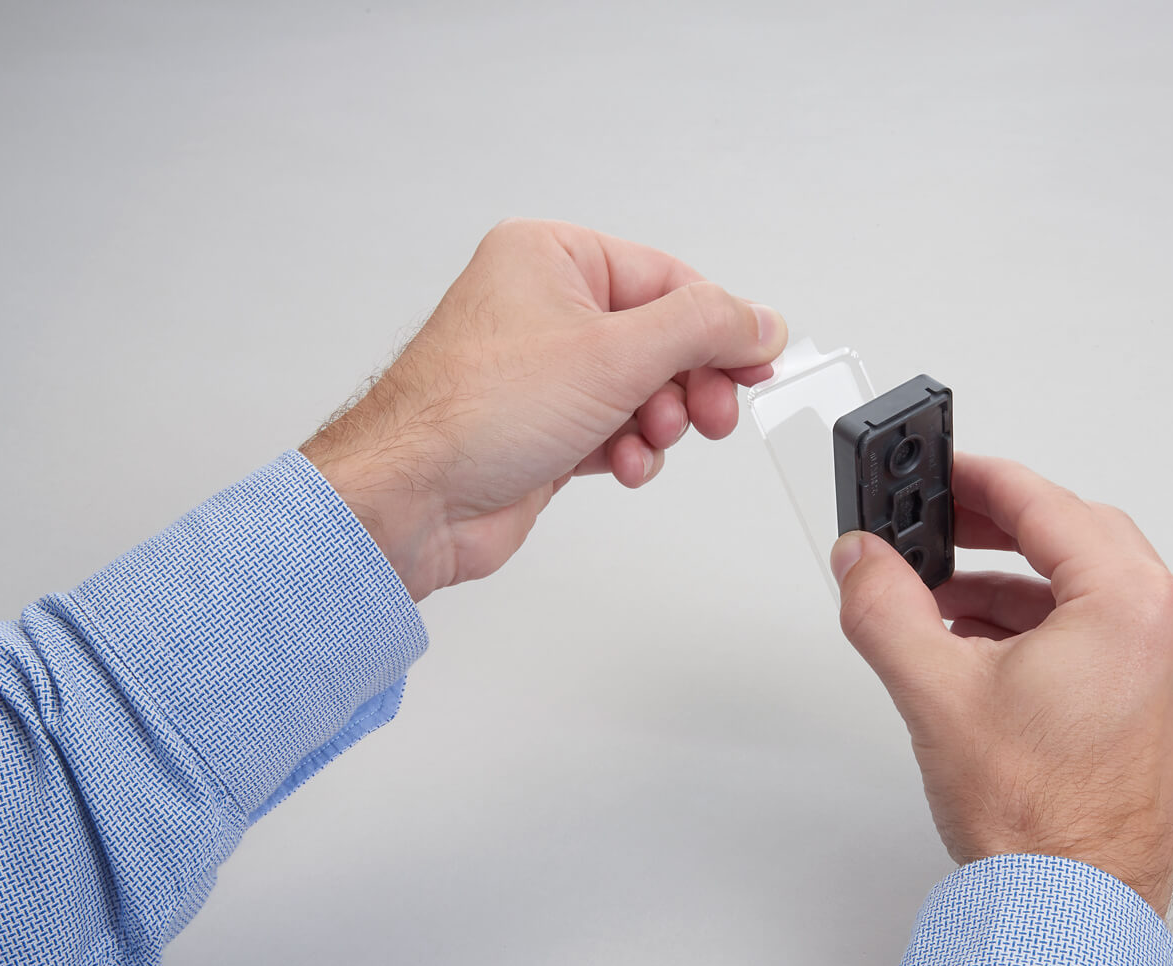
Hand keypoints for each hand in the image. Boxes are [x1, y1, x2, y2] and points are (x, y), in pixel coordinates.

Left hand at [300, 219, 787, 599]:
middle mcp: (544, 305)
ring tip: (647, 440)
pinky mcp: (544, 427)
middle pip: (662, 338)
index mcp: (550, 257)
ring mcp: (544, 370)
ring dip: (659, 424)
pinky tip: (620, 465)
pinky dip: (630, 450)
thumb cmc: (474, 414)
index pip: (668, 279)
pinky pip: (617, 429)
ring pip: (644, 390)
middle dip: (689, 383)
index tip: (757, 362)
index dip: (718, 326)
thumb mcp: (616, 353)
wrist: (412, 501)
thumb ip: (704, 329)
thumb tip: (759, 321)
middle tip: (711, 414)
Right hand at [829, 455, 1172, 915]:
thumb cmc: (1038, 823)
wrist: (1076, 916)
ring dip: (1018, 587)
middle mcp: (1172, 629)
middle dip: (998, 533)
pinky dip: (1050, 629)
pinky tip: (988, 654)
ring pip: (1093, 591)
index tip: (940, 470)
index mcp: (1130, 605)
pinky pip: (1110, 637)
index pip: (1047, 504)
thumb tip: (861, 560)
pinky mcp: (1169, 711)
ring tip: (943, 607)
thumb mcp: (936, 693)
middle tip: (938, 529)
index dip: (980, 479)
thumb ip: (885, 607)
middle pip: (1079, 538)